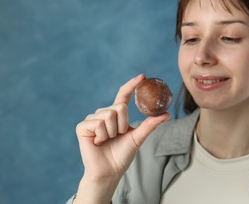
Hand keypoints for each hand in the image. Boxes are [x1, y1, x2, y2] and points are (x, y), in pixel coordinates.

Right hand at [74, 74, 169, 202]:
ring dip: (113, 132)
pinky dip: (102, 135)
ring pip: (110, 115)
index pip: (123, 95)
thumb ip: (149, 125)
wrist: (109, 172)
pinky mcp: (82, 126)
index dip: (132, 85)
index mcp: (116, 114)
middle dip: (123, 125)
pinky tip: (98, 142)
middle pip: (120, 107)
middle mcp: (103, 113)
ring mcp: (92, 119)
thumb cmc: (122, 155)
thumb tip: (166, 114)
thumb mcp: (138, 137)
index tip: (143, 76)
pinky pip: (99, 123)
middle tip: (118, 136)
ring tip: (107, 140)